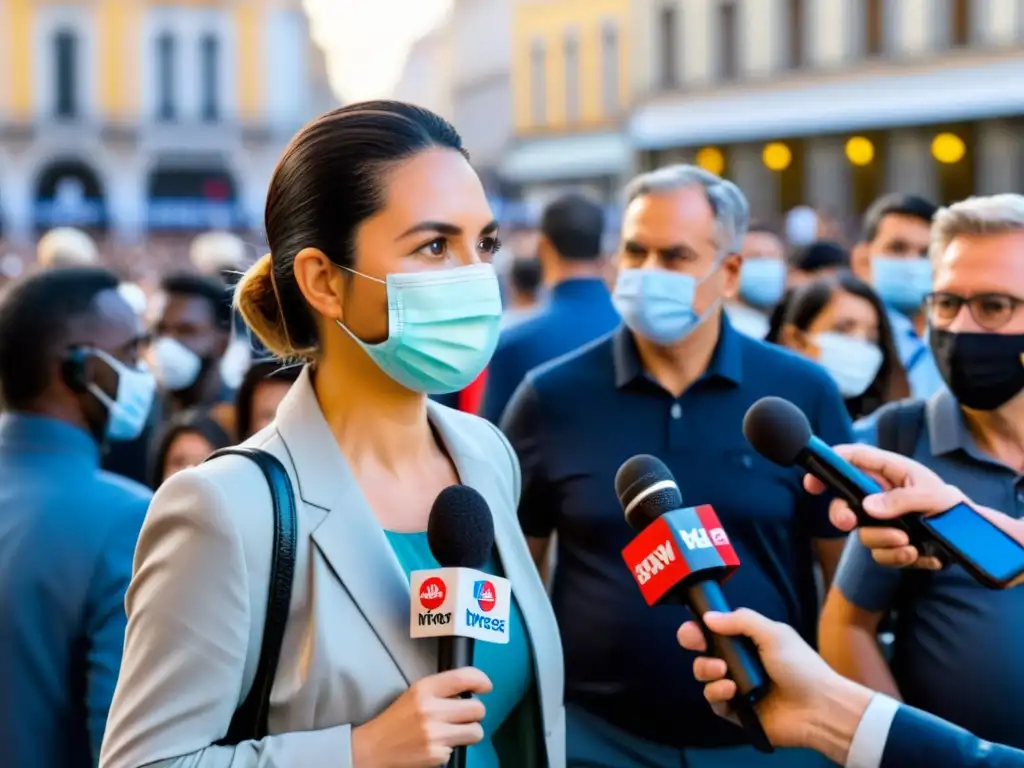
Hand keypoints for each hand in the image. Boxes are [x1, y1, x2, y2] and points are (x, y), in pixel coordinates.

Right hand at [352, 668, 490, 767]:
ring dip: (469, 732)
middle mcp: (431, 709)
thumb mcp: (416, 694)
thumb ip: (442, 689)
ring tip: (454, 732)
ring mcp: (435, 734)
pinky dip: (450, 749)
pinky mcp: (437, 755)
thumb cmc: (397, 719)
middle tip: (463, 716)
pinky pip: (459, 749)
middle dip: (474, 713)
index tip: (486, 687)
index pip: (463, 678)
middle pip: (477, 708)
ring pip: (476, 731)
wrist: (374, 748)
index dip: (481, 680)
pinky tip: (436, 746)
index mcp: (425, 688)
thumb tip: (472, 690)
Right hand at [679, 610, 873, 763]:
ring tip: (723, 672)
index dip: (698, 629)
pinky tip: (730, 690)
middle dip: (696, 647)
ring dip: (706, 670)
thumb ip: (740, 621)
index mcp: (748, 642)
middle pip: (703, 652)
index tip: (692, 629)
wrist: (819, 708)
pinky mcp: (737, 712)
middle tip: (698, 646)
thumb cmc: (799, 666)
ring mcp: (736, 687)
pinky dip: (716, 693)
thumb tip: (707, 617)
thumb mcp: (773, 634)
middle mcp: (739, 663)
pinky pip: (714, 701)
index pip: (714, 631)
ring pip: (704, 676)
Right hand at [802, 443, 964, 569]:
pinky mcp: (890, 544)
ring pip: (862, 532)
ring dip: (882, 541)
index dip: (830, 465)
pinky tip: (920, 555)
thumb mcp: (934, 497)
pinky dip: (898, 558)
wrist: (973, 541)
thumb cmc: (954, 508)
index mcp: (891, 472)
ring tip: (908, 545)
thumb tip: (868, 507)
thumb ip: (902, 500)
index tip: (813, 480)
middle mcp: (881, 495)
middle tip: (848, 523)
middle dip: (841, 514)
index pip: (854, 460)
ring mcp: (882, 521)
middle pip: (844, 500)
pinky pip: (881, 554)